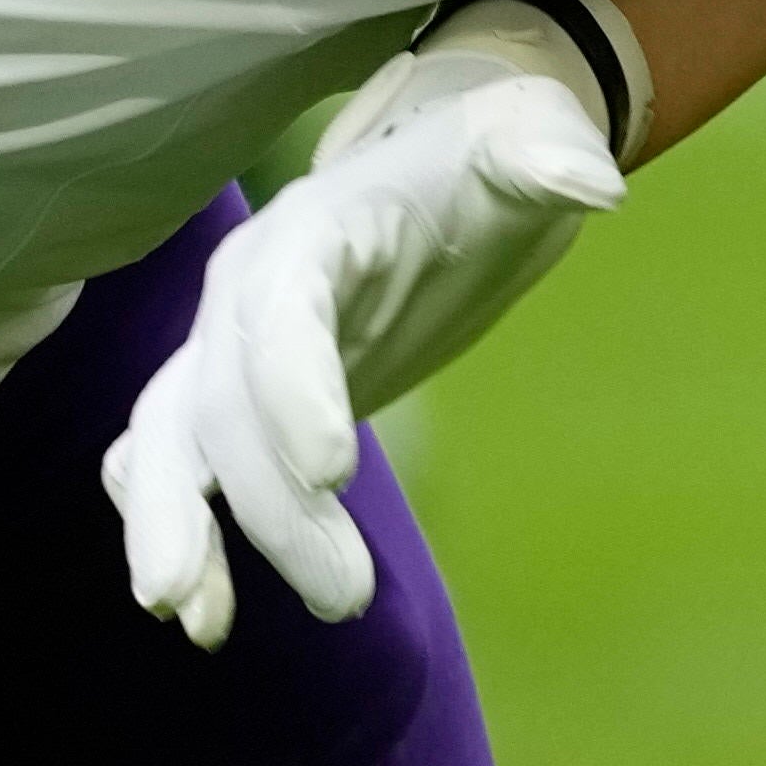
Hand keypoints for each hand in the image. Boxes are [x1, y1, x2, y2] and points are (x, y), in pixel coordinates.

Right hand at [104, 0, 631, 645]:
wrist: (437, 185)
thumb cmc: (484, 161)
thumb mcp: (526, 139)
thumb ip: (550, 155)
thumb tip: (599, 183)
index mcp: (312, 227)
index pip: (283, 308)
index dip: (294, 387)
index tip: (334, 473)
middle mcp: (247, 290)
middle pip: (225, 401)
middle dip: (268, 504)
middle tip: (345, 596)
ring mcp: (229, 350)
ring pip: (167, 442)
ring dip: (180, 531)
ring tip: (206, 625)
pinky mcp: (235, 406)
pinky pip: (176, 471)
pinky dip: (179, 538)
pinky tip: (204, 618)